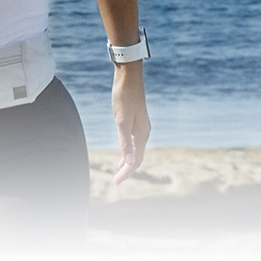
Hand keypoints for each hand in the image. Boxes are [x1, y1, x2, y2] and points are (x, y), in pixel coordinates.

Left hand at [111, 63, 149, 183]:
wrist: (128, 78)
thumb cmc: (124, 98)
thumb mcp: (122, 121)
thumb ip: (125, 141)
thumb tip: (128, 161)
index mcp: (142, 134)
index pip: (135, 160)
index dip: (126, 172)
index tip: (116, 182)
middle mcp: (144, 132)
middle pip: (137, 157)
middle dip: (127, 170)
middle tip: (116, 181)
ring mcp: (141, 127)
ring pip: (136, 150)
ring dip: (128, 162)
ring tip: (119, 172)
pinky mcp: (137, 122)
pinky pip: (134, 142)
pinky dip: (128, 152)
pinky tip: (122, 155)